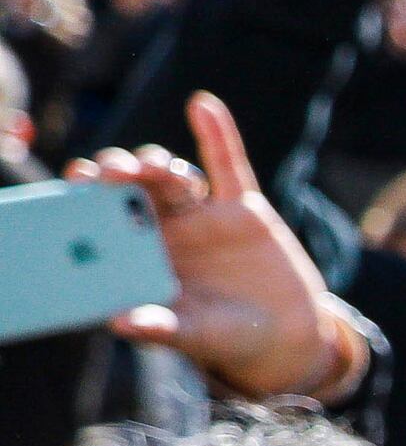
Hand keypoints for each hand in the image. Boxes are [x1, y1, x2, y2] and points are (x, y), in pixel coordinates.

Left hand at [74, 92, 358, 399]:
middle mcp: (164, 228)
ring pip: (172, 175)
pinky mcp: (243, 208)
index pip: (104, 216)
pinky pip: (228, 165)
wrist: (285, 335)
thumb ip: (160, 328)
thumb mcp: (193, 335)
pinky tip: (202, 106)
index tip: (78, 181)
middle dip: (119, 173)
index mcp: (139, 254)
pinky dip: (217, 134)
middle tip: (113, 172)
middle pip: (132, 187)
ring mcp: (202, 215)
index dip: (88, 195)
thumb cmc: (226, 338)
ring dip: (159, 163)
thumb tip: (120, 323)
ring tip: (156, 167)